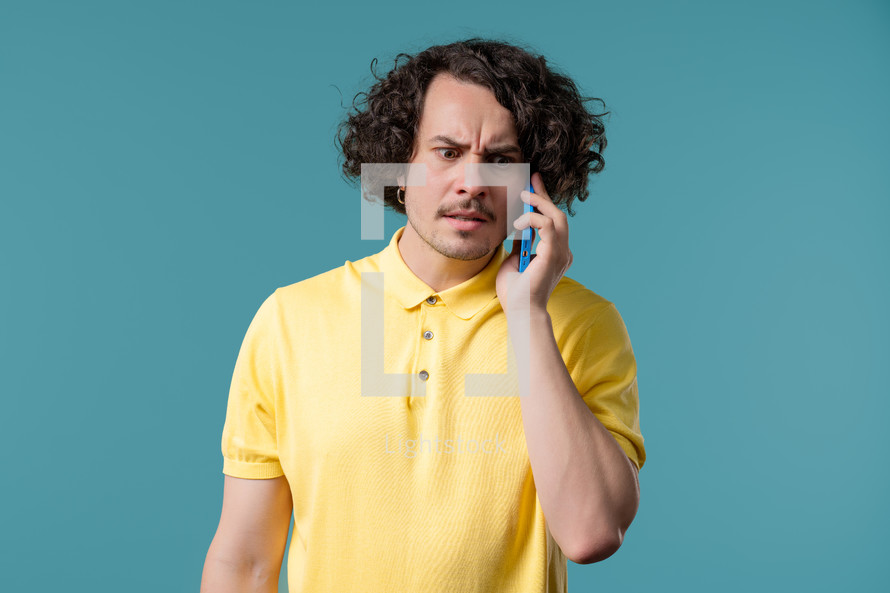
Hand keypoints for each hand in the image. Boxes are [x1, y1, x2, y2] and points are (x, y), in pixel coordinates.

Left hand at [496, 172, 572, 314]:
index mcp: (555, 254)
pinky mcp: (554, 254)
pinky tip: (518, 223)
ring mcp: (561, 253)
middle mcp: (563, 252)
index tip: (534, 184)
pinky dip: (532, 219)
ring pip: (556, 217)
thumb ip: (520, 244)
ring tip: (524, 195)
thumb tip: (519, 229)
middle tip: (531, 180)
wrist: (520, 311)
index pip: (552, 222)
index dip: (544, 201)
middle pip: (557, 215)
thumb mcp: (515, 261)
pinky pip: (547, 226)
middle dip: (543, 195)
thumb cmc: (515, 292)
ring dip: (539, 203)